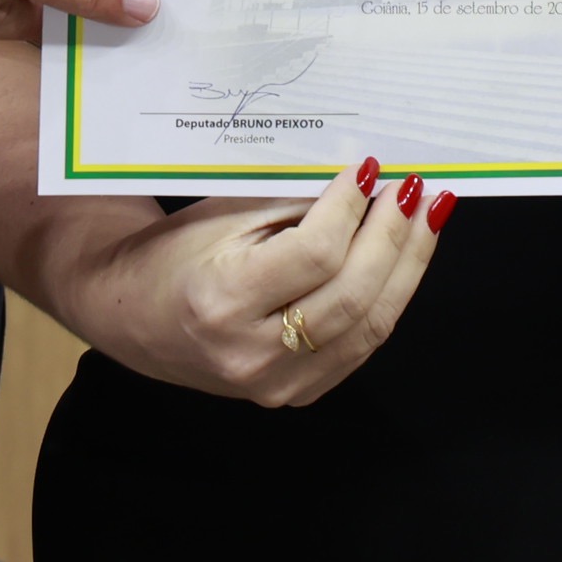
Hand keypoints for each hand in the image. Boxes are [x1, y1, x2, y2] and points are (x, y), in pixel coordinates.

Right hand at [84, 159, 453, 407]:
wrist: (132, 315)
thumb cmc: (174, 253)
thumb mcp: (223, 214)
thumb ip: (294, 202)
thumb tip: (367, 180)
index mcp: (222, 301)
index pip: (314, 254)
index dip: (352, 208)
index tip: (371, 168)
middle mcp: (250, 353)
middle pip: (351, 293)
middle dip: (394, 235)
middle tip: (418, 188)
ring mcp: (275, 383)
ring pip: (368, 325)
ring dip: (407, 266)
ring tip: (429, 217)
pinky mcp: (295, 393)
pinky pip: (360, 346)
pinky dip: (389, 298)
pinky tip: (405, 260)